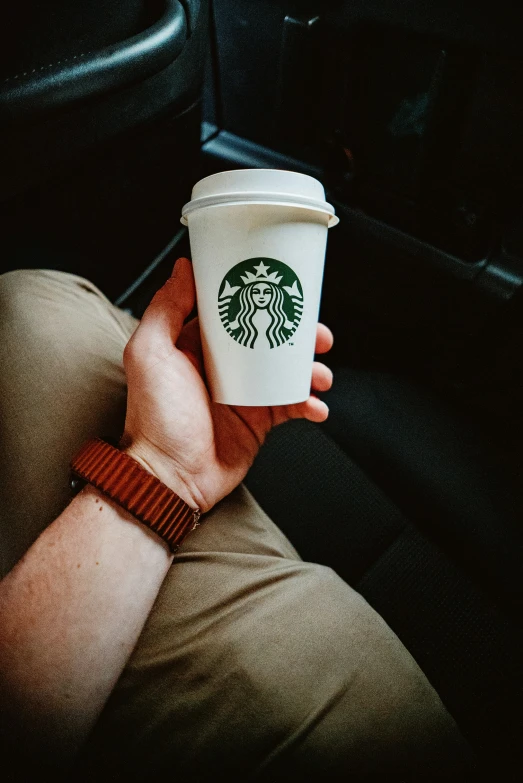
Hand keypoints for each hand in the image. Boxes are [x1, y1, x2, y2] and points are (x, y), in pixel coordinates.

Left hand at [122, 258, 333, 511]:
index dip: (260, 298)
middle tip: (317, 335)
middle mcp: (222, 366)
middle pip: (269, 338)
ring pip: (286, 371)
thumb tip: (184, 268)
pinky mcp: (259, 421)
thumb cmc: (155, 419)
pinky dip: (309, 404)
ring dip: (310, 369)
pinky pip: (292, 406)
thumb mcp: (150, 353)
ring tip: (319, 375)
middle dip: (298, 334)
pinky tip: (315, 406)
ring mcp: (244, 394)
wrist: (170, 478)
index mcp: (195, 345)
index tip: (284, 289)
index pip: (233, 311)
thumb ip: (166, 308)